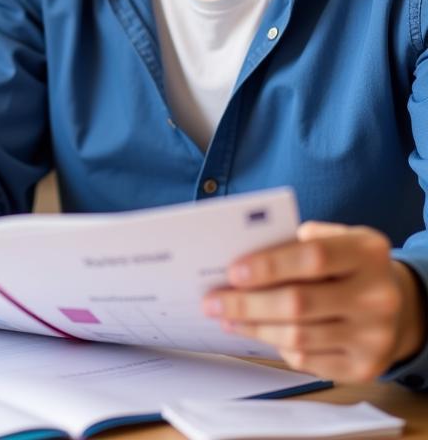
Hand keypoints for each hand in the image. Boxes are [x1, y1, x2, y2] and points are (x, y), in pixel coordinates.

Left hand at [203, 221, 426, 381]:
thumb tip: (237, 262)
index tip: (231, 271)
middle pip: (299, 303)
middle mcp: (377, 295)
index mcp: (367, 252)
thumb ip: (292, 243)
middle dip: (247, 303)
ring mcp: (374, 336)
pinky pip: (308, 360)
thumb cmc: (345, 263)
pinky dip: (276, 346)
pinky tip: (255, 332)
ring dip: (253, 327)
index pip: (313, 257)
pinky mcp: (364, 367)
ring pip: (298, 337)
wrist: (395, 303)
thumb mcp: (331, 239)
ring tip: (224, 317)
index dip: (269, 265)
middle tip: (212, 302)